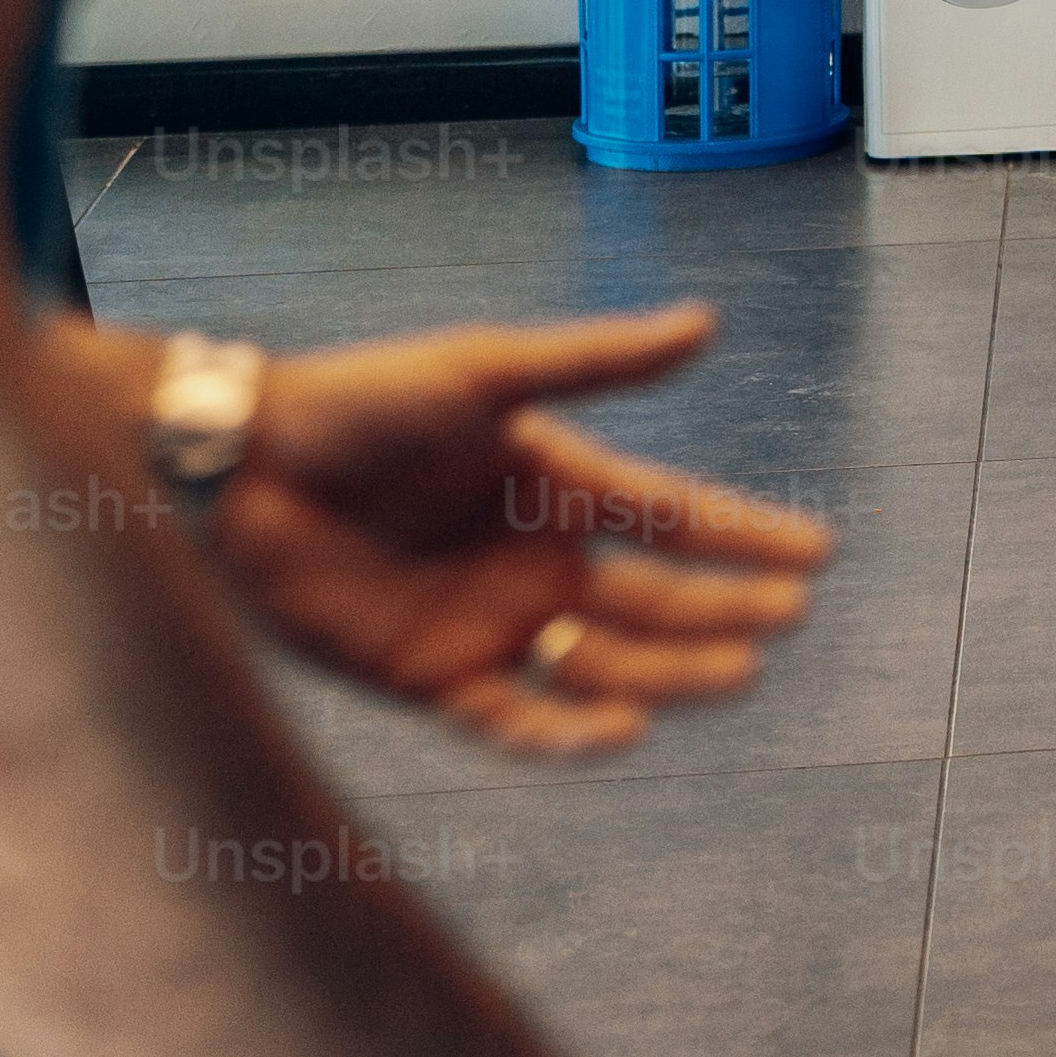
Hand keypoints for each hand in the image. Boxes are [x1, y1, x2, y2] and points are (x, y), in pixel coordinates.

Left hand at [201, 310, 831, 761]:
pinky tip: (622, 730)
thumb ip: (596, 361)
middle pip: (654, 599)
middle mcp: (534, 560)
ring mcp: (487, 623)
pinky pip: (514, 719)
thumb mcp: (485, 371)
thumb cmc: (359, 404)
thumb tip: (706, 324)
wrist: (236, 471)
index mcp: (555, 484)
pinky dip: (568, 731)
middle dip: (725, 611)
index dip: (745, 536)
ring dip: (671, 673)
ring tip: (737, 676)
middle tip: (788, 620)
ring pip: (604, 664)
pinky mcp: (429, 678)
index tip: (819, 552)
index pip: (674, 518)